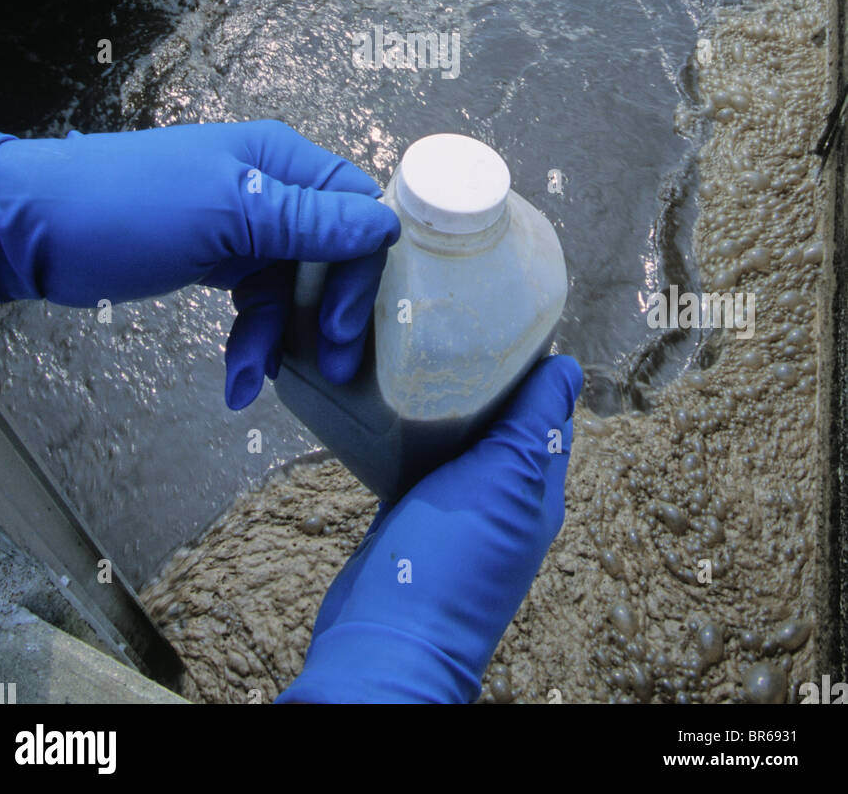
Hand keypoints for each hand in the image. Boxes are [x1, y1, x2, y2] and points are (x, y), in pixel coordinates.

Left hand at [0, 122, 399, 406]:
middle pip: (333, 252)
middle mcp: (271, 187)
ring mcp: (243, 223)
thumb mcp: (228, 216)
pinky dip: (249, 340)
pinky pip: (255, 300)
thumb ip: (310, 222)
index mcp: (281, 160)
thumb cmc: (128, 208)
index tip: (347, 325)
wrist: (34, 230)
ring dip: (280, 337)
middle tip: (332, 366)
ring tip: (251, 381)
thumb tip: (386, 224)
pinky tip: (236, 379)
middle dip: (330, 313)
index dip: (362, 268)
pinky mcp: (216, 256)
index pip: (356, 209)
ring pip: (293, 286)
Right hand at [276, 353, 582, 704]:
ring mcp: (454, 509)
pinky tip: (390, 405)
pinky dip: (409, 433)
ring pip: (458, 440)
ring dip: (446, 405)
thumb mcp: (508, 479)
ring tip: (422, 355)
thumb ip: (537, 424)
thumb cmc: (455, 558)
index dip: (534, 369)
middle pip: (500, 423)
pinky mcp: (410, 513)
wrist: (386, 636)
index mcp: (537, 488)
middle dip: (486, 380)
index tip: (505, 319)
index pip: (547, 414)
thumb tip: (569, 368)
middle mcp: (501, 497)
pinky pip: (417, 461)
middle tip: (456, 328)